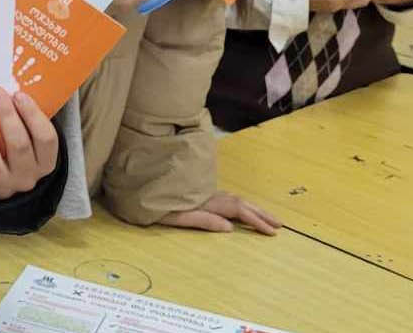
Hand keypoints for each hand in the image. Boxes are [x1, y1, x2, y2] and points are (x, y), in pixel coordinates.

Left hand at [0, 87, 59, 201]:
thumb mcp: (29, 138)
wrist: (3, 184)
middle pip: (20, 147)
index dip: (33, 115)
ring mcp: (5, 186)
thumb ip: (24, 119)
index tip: (18, 94)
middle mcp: (28, 176)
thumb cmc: (17, 150)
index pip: (46, 138)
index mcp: (45, 161)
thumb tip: (9, 88)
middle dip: (7, 118)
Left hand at [159, 190, 280, 234]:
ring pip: (233, 198)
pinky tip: (240, 207)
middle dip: (260, 213)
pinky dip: (239, 203)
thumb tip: (229, 228)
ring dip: (252, 208)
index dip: (256, 221)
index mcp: (204, 200)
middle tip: (279, 225)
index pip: (237, 210)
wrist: (134, 180)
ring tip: (267, 218)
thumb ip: (201, 220)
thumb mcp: (173, 215)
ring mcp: (202, 190)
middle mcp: (206, 192)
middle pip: (239, 202)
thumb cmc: (150, 201)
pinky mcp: (197, 190)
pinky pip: (225, 196)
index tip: (272, 232)